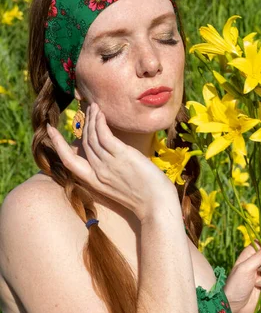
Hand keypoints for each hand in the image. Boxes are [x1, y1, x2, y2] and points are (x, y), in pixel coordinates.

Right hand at [46, 101, 177, 222]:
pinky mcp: (122, 156)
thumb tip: (114, 155)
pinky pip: (104, 135)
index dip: (58, 145)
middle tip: (88, 109)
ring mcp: (109, 164)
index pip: (69, 161)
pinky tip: (100, 113)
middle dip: (83, 124)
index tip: (51, 130)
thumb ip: (113, 172)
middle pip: (83, 143)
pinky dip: (100, 122)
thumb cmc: (145, 197)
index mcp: (94, 182)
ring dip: (92, 119)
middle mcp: (98, 172)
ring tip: (95, 107)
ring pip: (92, 136)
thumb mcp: (122, 186)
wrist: (157, 206)